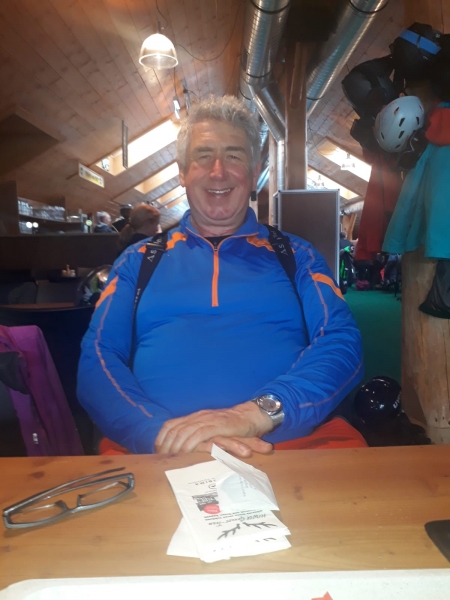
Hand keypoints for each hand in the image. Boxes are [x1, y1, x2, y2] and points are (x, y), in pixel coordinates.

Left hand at [154, 401, 272, 454]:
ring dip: (176, 446)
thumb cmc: (231, 427)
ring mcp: (208, 420)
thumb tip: (182, 450)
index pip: (170, 425)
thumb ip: (198, 436)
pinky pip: (200, 434)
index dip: (161, 439)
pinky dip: (191, 444)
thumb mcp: (210, 429)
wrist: (250, 416)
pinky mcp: (218, 425)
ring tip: (171, 459)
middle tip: (161, 460)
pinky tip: (186, 453)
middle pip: (174, 430)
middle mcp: (198, 416)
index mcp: (194, 417)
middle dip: (166, 446)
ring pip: (185, 431)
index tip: (156, 453)